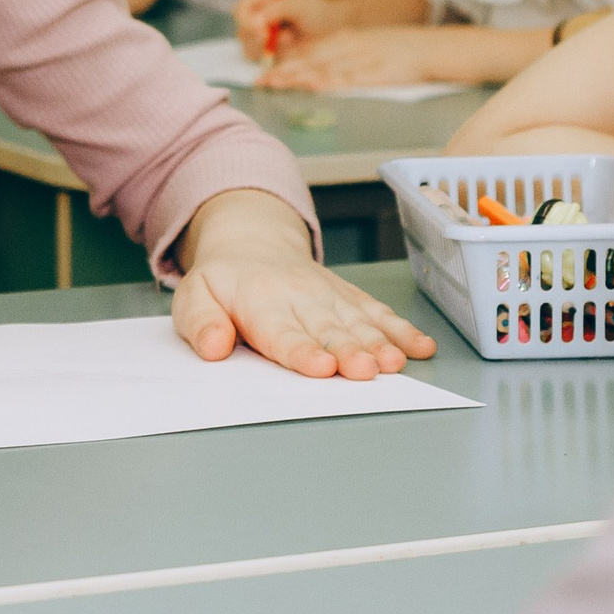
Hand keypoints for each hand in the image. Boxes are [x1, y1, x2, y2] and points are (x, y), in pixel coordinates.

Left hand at [172, 190, 435, 379]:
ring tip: (395, 364)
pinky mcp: (349, 296)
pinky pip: (378, 312)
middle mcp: (300, 296)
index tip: (321, 368)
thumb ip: (199, 322)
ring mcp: (329, 295)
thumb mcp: (193, 296)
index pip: (282, 332)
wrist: (251, 242)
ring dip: (379, 343)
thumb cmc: (223, 283)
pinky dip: (402, 329)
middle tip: (365, 371)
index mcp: (259, 300)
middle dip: (349, 351)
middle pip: (327, 330)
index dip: (303, 351)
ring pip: (358, 321)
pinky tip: (420, 347)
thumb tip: (213, 347)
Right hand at [234, 0, 343, 58]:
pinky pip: (264, 61)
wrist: (332, 29)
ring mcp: (260, 39)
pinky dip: (277, 58)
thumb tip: (257, 21)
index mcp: (260, 1)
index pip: (241, 10)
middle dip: (260, 39)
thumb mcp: (298, 5)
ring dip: (271, 48)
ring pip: (252, 49)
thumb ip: (277, 9)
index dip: (247, 21)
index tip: (262, 31)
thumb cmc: (316, 11)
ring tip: (292, 39)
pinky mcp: (268, 56)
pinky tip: (293, 50)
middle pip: (243, 32)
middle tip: (285, 38)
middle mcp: (256, 20)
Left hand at [260, 28, 443, 90]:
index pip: (309, 52)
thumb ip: (342, 55)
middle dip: (285, 72)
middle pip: (313, 60)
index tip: (263, 75)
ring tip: (278, 84)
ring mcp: (364, 59)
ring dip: (301, 76)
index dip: (285, 64)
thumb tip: (318, 70)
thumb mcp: (366, 44)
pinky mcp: (379, 73)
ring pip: (327, 68)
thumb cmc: (400, 49)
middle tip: (261, 83)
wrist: (433, 47)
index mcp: (347, 39)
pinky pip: (353, 78)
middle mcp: (351, 47)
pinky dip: (333, 82)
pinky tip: (317, 87)